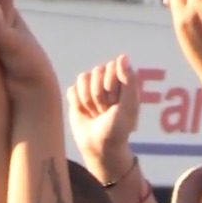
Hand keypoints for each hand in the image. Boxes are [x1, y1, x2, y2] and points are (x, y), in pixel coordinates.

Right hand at [68, 55, 140, 181]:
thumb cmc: (118, 127)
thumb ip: (128, 80)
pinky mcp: (76, 96)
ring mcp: (90, 88)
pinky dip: (78, 103)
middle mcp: (106, 81)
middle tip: (105, 110)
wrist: (100, 145)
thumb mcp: (129, 105)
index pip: (111, 66)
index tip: (116, 102)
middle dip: (99, 94)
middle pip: (96, 71)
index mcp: (122, 80)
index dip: (112, 84)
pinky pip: (72, 90)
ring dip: (88, 99)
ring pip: (83, 78)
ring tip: (96, 112)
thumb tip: (122, 56)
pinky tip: (85, 113)